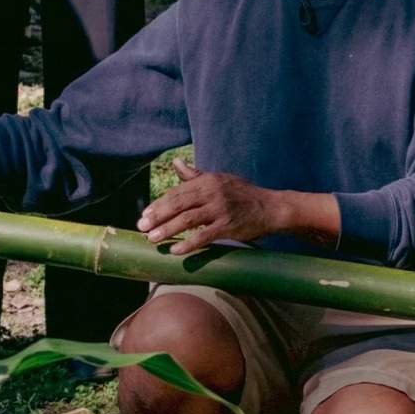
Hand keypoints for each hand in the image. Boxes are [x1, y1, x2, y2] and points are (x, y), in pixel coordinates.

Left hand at [139, 159, 292, 254]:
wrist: (272, 208)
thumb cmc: (244, 194)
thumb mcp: (221, 180)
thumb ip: (196, 175)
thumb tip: (176, 162)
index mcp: (208, 181)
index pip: (177, 192)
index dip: (159, 204)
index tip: (145, 215)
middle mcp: (213, 193)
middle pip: (178, 204)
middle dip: (158, 217)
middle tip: (142, 227)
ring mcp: (221, 210)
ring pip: (187, 220)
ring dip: (168, 230)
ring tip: (152, 239)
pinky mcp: (229, 226)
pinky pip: (204, 236)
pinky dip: (189, 244)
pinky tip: (176, 250)